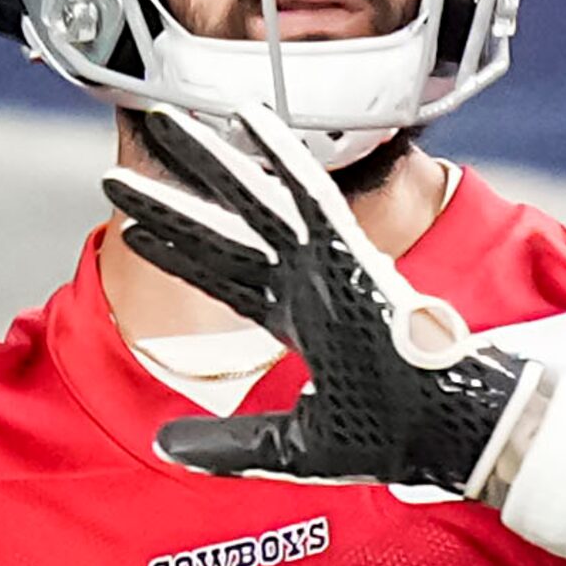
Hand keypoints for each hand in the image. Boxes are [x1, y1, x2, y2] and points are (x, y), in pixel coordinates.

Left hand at [101, 103, 544, 498]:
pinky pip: (312, 194)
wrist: (451, 435)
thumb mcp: (290, 448)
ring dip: (206, 161)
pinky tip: (248, 117)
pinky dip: (282, 154)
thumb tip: (161, 445)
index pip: (223, 276)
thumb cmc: (391, 439)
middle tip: (114, 174)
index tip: (134, 232)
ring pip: (254, 200)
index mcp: (298, 319)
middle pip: (222, 230)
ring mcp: (327, 263)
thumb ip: (226, 443)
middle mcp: (305, 281)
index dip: (180, 254)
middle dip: (169, 199)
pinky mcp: (353, 253)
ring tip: (161, 121)